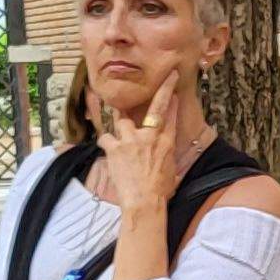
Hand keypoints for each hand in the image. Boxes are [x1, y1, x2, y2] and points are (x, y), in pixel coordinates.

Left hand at [95, 64, 199, 212]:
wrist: (144, 202)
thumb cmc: (160, 192)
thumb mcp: (171, 172)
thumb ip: (166, 157)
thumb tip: (166, 156)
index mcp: (166, 143)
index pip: (171, 116)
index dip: (172, 101)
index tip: (173, 90)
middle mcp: (150, 137)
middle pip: (156, 108)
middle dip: (163, 90)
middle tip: (166, 77)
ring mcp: (131, 140)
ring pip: (122, 119)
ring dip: (120, 121)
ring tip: (116, 118)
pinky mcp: (115, 148)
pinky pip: (105, 138)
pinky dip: (106, 142)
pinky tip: (106, 146)